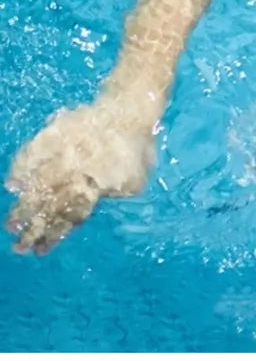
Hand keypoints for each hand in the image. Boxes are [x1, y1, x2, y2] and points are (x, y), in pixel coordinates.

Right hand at [5, 96, 155, 253]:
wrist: (130, 109)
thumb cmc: (138, 147)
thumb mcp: (135, 180)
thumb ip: (114, 195)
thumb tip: (96, 201)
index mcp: (94, 187)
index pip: (69, 218)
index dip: (54, 236)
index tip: (40, 250)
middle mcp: (74, 173)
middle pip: (49, 207)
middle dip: (33, 229)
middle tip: (18, 246)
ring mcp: (62, 153)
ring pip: (38, 185)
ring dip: (23, 207)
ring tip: (11, 224)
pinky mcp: (56, 135)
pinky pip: (32, 155)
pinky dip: (21, 169)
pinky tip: (12, 184)